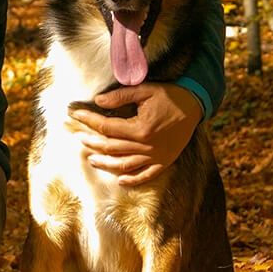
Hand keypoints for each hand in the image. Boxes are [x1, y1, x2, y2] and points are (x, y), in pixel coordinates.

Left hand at [67, 83, 201, 185]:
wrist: (195, 106)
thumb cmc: (169, 96)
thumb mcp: (145, 91)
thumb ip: (121, 96)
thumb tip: (98, 101)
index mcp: (140, 128)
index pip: (107, 127)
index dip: (90, 120)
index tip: (77, 115)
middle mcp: (146, 145)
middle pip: (112, 147)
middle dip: (92, 142)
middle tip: (79, 138)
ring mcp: (155, 156)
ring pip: (124, 164)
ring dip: (106, 164)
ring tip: (92, 159)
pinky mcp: (164, 162)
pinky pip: (146, 175)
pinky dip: (132, 180)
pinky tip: (120, 180)